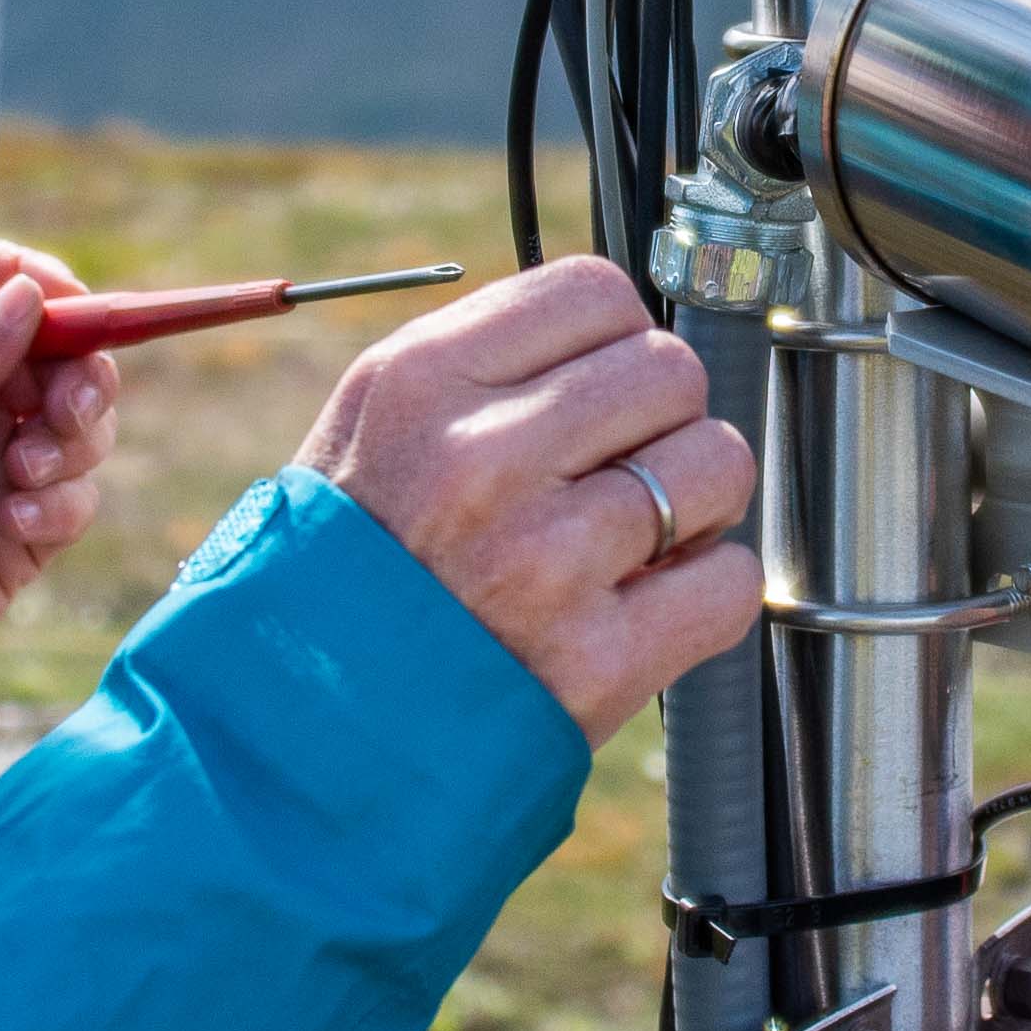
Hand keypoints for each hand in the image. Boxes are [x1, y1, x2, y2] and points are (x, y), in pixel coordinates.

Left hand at [0, 242, 119, 712]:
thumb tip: (27, 291)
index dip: (40, 282)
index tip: (67, 310)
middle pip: (62, 350)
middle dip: (80, 374)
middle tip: (62, 414)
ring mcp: (1, 464)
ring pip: (83, 422)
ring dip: (71, 443)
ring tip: (21, 480)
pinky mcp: (26, 529)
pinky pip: (77, 495)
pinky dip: (59, 504)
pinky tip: (13, 524)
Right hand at [292, 255, 756, 739]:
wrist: (299, 738)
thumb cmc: (343, 578)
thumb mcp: (368, 431)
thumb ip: (483, 371)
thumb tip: (618, 339)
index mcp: (417, 383)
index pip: (594, 292)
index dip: (614, 342)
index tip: (598, 392)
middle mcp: (480, 458)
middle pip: (669, 370)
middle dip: (663, 420)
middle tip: (620, 473)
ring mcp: (542, 560)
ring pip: (716, 465)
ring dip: (697, 502)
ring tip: (637, 539)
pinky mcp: (594, 659)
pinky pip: (730, 582)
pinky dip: (709, 592)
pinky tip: (651, 605)